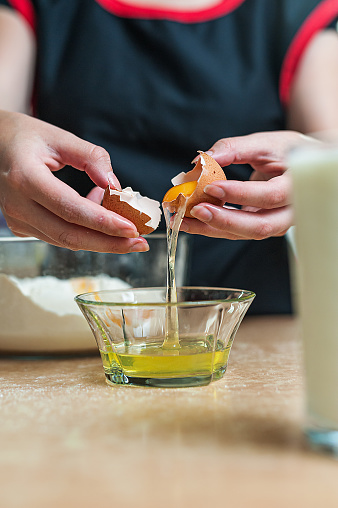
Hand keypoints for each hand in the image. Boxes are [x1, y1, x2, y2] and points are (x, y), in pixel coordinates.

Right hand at [0, 111, 148, 251]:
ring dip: (99, 239)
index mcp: (26, 178)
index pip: (70, 209)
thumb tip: (115, 185)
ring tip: (125, 227)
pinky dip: (84, 231)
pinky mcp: (21, 226)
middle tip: (138, 243)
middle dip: (109, 243)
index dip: (103, 223)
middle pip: (69, 236)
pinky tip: (99, 216)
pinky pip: (58, 236)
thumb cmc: (23, 137)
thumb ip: (91, 157)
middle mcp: (18, 205)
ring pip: (65, 241)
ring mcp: (17, 219)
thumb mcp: (59, 136)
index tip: (131, 228)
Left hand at [181, 131, 312, 239]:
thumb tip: (204, 158)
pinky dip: (213, 227)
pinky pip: (238, 232)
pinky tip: (193, 220)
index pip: (269, 196)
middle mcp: (290, 212)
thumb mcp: (266, 143)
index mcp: (297, 187)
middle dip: (223, 221)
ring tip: (183, 220)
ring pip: (245, 234)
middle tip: (195, 210)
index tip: (212, 186)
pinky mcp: (262, 227)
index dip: (240, 193)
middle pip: (259, 226)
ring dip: (211, 228)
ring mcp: (277, 224)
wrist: (307, 169)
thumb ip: (236, 148)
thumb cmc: (290, 153)